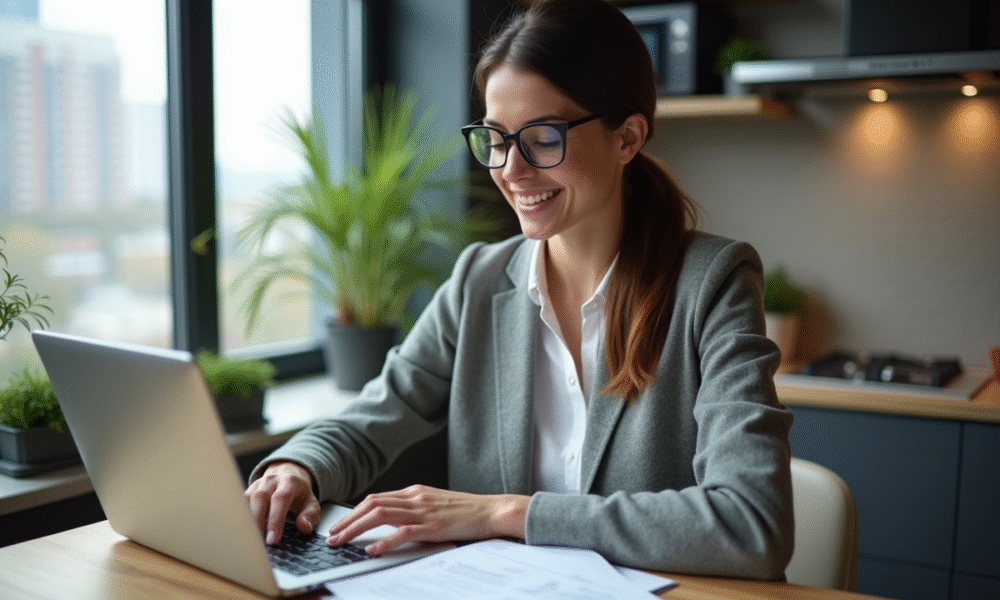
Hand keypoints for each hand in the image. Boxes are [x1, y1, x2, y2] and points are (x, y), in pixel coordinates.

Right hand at [245, 461, 321, 544]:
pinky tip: (242, 532)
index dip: (275, 520)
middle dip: (258, 522)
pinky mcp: (248, 490)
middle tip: (259, 543)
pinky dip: (239, 518)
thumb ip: (310, 515)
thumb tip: (304, 527)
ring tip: (249, 540)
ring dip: (246, 521)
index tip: (273, 540)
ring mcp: (258, 484)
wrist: (289, 475)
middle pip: (260, 497)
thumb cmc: (299, 494)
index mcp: (290, 481)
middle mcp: (272, 480)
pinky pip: (239, 503)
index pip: (281, 499)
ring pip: (247, 499)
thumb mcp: (311, 503)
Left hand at [327, 485, 528, 554]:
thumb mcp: (435, 504)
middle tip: (331, 536)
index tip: (339, 526)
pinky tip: (372, 550)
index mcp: (415, 492)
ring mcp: (423, 511)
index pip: (375, 499)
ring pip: (380, 515)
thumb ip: (414, 508)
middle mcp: (415, 498)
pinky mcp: (433, 526)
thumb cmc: (466, 511)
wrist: (492, 510)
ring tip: (341, 542)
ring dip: (356, 529)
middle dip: (347, 521)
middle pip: (371, 505)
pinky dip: (384, 541)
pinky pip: (403, 532)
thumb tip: (391, 519)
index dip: (353, 512)